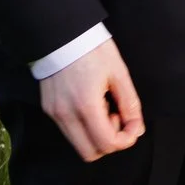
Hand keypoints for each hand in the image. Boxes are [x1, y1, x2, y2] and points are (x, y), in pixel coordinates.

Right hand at [38, 37, 144, 161]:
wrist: (62, 32)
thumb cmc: (91, 48)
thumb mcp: (118, 72)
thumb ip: (129, 104)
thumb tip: (136, 128)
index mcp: (86, 105)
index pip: (107, 144)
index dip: (126, 139)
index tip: (132, 123)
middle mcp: (66, 114)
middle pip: (90, 153)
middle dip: (109, 142)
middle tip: (115, 116)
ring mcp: (54, 113)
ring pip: (78, 144)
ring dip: (95, 135)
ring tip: (102, 107)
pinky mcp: (49, 109)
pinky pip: (68, 131)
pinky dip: (83, 127)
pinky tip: (90, 104)